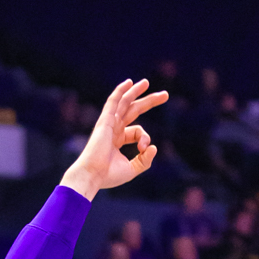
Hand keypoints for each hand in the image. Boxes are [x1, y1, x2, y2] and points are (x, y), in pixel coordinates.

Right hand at [62, 78, 167, 198]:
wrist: (92, 175)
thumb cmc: (108, 176)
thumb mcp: (132, 169)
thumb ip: (144, 160)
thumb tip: (154, 147)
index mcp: (116, 140)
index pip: (137, 132)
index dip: (145, 138)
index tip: (144, 149)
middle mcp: (112, 129)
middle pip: (133, 110)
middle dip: (149, 101)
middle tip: (165, 95)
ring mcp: (108, 124)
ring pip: (124, 102)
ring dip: (135, 91)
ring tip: (146, 82)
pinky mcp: (105, 121)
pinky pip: (113, 102)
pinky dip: (120, 92)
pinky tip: (129, 83)